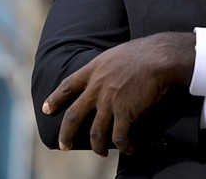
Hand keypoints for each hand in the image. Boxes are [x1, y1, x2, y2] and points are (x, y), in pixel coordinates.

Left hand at [42, 32, 194, 155]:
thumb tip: (110, 73)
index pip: (67, 86)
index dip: (55, 98)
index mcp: (94, 69)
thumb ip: (107, 67)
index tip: (46, 109)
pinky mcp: (125, 113)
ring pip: (95, 133)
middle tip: (64, 146)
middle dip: (66, 135)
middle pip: (73, 116)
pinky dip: (124, 147)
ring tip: (101, 153)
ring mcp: (109, 102)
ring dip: (97, 147)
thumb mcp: (116, 54)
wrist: (159, 57)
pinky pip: (120, 137)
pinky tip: (129, 150)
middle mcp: (97, 87)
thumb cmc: (144, 52)